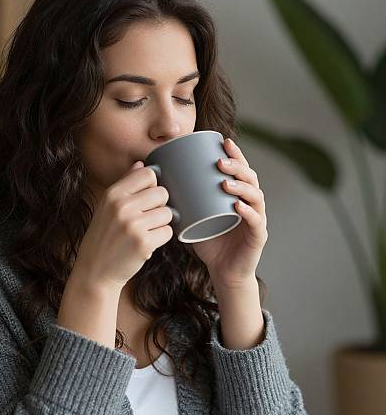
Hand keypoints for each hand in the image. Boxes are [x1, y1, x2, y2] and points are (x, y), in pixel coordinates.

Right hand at [73, 161, 173, 292]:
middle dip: (160, 206)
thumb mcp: (106, 206)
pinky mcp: (143, 243)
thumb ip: (125, 184)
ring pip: (168, 213)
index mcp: (113, 194)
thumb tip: (142, 164)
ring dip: (162, 224)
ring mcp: (133, 225)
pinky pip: (168, 232)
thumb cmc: (103, 237)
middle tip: (148, 219)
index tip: (147, 199)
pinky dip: (161, 239)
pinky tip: (147, 244)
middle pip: (162, 192)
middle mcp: (122, 206)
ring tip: (146, 232)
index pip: (148, 174)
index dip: (153, 186)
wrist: (95, 271)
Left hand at [192, 138, 267, 289]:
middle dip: (237, 166)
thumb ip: (181, 199)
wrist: (223, 272)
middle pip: (250, 178)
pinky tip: (238, 207)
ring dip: (241, 187)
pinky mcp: (257, 236)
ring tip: (225, 182)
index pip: (240, 169)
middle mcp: (251, 203)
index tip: (223, 142)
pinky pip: (256, 222)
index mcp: (238, 195)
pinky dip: (248, 213)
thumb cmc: (207, 241)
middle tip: (219, 162)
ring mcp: (257, 219)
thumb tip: (156, 182)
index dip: (235, 154)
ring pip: (256, 196)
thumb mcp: (193, 216)